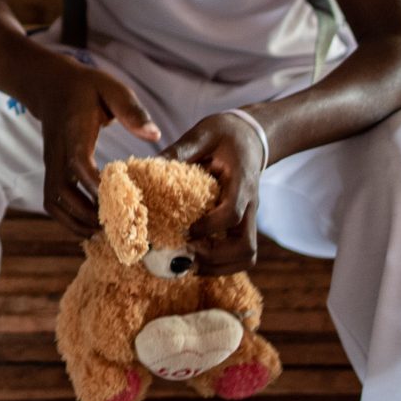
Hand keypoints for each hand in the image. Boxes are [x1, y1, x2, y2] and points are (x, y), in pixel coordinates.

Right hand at [27, 59, 159, 242]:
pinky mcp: (51, 172)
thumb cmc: (86, 88)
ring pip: (54, 202)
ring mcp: (50, 164)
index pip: (78, 163)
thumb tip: (154, 135)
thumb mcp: (112, 89)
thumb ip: (132, 111)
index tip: (117, 200)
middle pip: (62, 191)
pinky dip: (68, 219)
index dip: (94, 185)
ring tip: (103, 233)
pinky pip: (53, 202)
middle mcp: (56, 153)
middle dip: (86, 213)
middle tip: (117, 226)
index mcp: (73, 132)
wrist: (50, 86)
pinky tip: (89, 226)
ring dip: (75, 221)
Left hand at [161, 111, 266, 274]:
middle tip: (186, 253)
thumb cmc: (225, 134)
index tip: (187, 229)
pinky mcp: (243, 224)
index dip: (209, 227)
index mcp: (241, 181)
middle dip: (214, 258)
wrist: (251, 137)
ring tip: (188, 262)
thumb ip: (180, 150)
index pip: (232, 213)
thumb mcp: (203, 133)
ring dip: (219, 266)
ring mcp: (248, 217)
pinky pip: (240, 254)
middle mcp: (249, 204)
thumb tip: (149, 166)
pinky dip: (221, 265)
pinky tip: (196, 259)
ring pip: (247, 256)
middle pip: (246, 247)